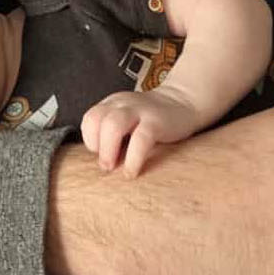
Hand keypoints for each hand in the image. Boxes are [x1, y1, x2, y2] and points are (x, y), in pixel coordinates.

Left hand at [81, 85, 203, 175]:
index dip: (90, 139)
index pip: (89, 119)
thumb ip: (112, 136)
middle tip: (105, 166)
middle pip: (96, 119)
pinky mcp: (157, 122)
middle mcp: (122, 104)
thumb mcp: (127, 122)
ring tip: (113, 167)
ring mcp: (140, 111)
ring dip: (108, 150)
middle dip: (96, 146)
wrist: (184, 103)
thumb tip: (100, 165)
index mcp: (112, 104)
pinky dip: (133, 158)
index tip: (100, 154)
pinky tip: (132, 172)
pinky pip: (140, 139)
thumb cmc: (151, 121)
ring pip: (113, 125)